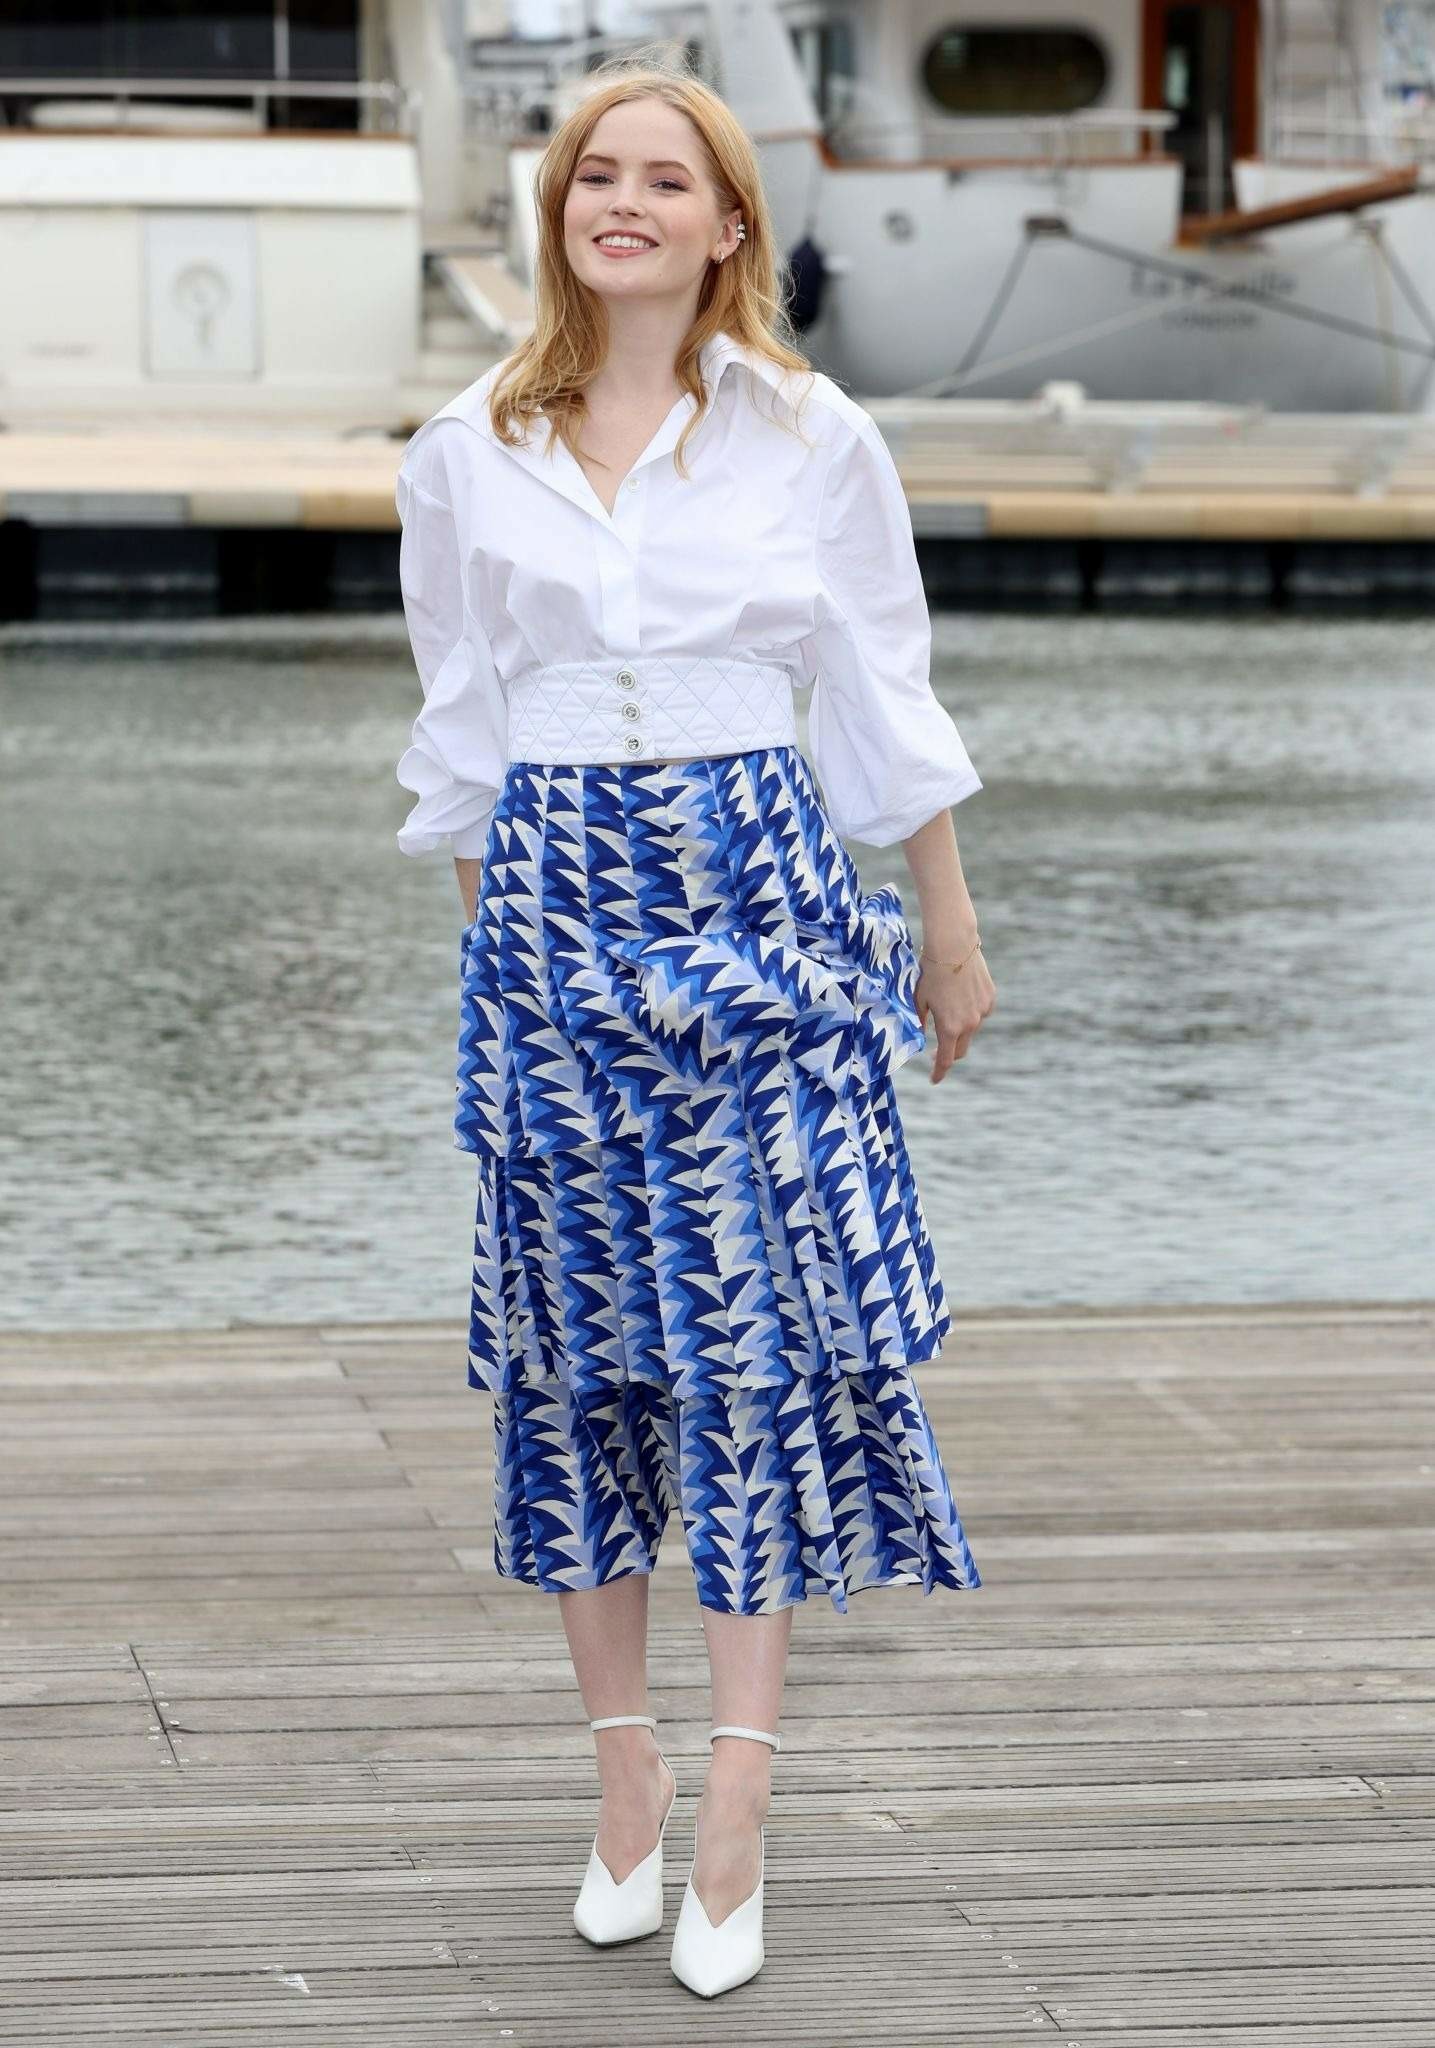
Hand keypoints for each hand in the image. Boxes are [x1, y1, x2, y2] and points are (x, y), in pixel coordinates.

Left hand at [914, 943, 995, 1082]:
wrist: (954, 946)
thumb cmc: (930, 972)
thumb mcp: (919, 999)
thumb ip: (920, 1022)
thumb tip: (921, 1038)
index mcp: (949, 1027)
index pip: (946, 1059)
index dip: (939, 1072)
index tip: (934, 1079)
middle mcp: (970, 1024)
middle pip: (960, 1050)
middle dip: (949, 1054)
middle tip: (936, 1052)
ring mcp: (983, 1011)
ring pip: (970, 1030)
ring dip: (959, 1029)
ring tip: (946, 1007)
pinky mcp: (990, 999)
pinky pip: (979, 1013)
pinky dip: (969, 1013)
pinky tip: (960, 995)